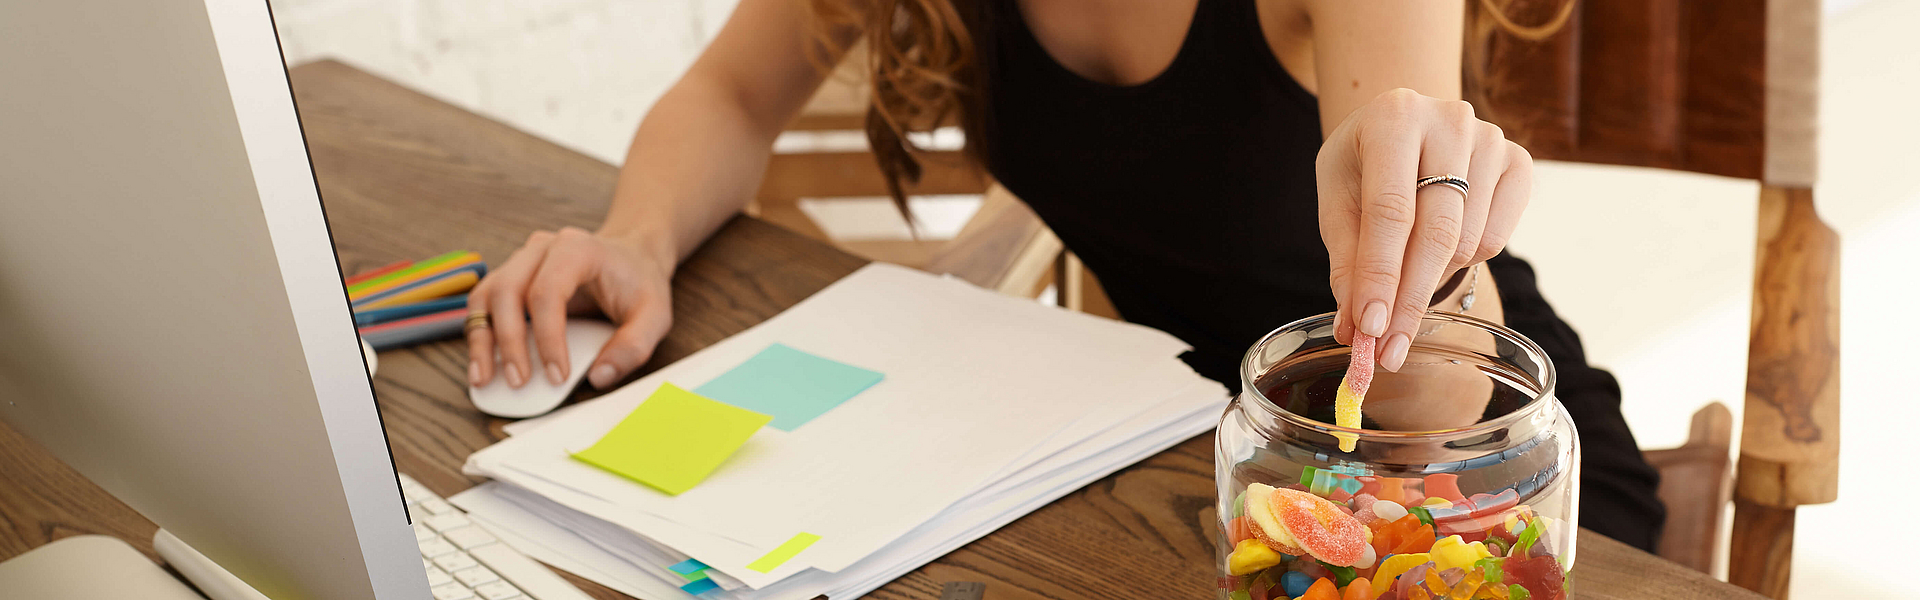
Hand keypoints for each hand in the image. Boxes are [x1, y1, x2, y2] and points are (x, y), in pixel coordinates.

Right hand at [466, 227, 674, 389]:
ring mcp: (522, 261)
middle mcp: (541, 249)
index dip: (547, 338)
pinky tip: (484, 363)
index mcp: (577, 249)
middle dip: (509, 342)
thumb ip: (633, 346)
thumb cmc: (639, 283)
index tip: (557, 376)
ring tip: (483, 378)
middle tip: (519, 382)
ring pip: (486, 295)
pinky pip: (485, 304)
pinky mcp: (512, 277)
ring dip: (482, 339)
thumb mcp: (655, 315)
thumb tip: (599, 377)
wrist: (632, 257)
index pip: (548, 292)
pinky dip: (481, 333)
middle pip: (508, 291)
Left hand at [1316, 88, 1531, 370]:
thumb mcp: (1339, 202)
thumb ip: (1347, 263)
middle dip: (1409, 300)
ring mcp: (1491, 138)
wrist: (1403, 124)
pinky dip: (1464, 259)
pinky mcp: (1520, 161)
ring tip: (1405, 269)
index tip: (1370, 331)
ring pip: (1466, 242)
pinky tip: (1440, 244)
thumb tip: (1355, 331)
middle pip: (1436, 233)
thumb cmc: (1364, 165)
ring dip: (1431, 277)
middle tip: (1388, 352)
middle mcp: (1450, 120)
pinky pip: (1494, 239)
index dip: (1380, 277)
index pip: (1389, 213)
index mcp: (1393, 117)